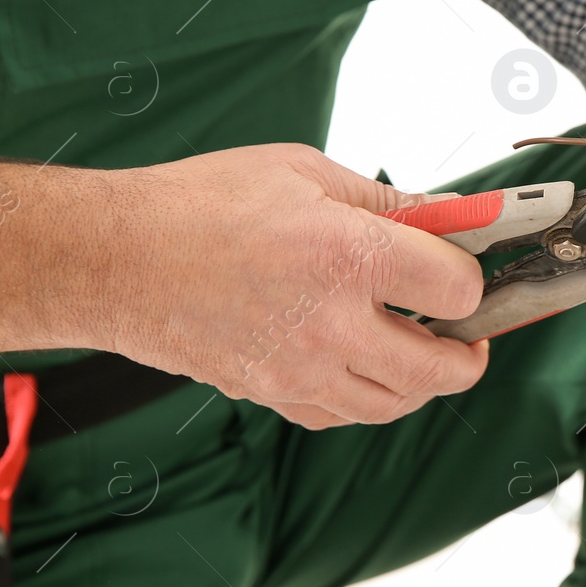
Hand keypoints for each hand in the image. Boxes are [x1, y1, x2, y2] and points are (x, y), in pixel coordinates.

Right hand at [102, 144, 487, 428]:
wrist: (112, 258)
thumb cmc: (200, 204)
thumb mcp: (304, 171)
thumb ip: (384, 199)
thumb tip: (443, 213)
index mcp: (350, 256)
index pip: (456, 290)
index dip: (470, 278)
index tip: (463, 267)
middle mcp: (333, 324)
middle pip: (440, 368)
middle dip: (469, 354)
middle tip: (472, 336)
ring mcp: (300, 370)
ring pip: (393, 404)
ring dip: (424, 383)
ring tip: (425, 352)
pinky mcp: (270, 394)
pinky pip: (341, 415)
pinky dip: (367, 398)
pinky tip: (366, 367)